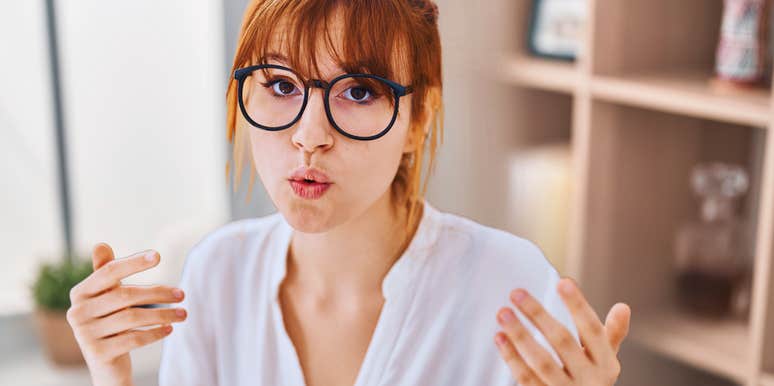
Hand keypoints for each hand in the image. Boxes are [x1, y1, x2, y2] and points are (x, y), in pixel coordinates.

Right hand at [66, 243, 187, 385]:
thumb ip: (106, 272)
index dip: (133, 263)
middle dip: (157, 293)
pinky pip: (133, 339)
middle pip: (125, 295)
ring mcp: (85, 334)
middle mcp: (77, 312)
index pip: (108, 272)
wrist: (106, 365)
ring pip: (131, 317)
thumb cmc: (110, 322)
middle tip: (182, 294)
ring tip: (183, 314)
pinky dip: (155, 333)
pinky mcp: (98, 354)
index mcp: (79, 293)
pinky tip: (170, 329)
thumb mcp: (107, 297)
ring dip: (163, 314)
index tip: (158, 256)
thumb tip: (100, 244)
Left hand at [493, 277, 630, 385]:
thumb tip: (623, 306)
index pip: (592, 330)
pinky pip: (526, 379)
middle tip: (517, 293)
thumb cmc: (591, 382)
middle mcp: (590, 379)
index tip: (562, 281)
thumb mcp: (605, 361)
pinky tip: (500, 338)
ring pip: (541, 362)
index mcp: (606, 364)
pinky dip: (512, 358)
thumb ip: (611, 334)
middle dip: (538, 315)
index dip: (578, 305)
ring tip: (504, 312)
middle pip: (563, 342)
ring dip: (520, 335)